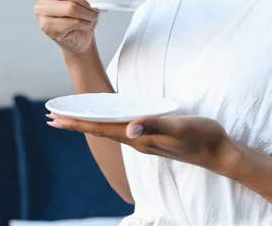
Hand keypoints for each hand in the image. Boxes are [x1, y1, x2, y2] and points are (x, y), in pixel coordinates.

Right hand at [34, 0, 99, 54]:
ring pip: (70, 7)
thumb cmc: (84, 11)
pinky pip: (71, 22)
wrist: (81, 36)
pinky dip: (85, 24)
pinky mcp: (46, 26)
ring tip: (94, 16)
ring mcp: (41, 9)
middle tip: (97, 6)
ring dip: (88, 13)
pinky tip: (87, 24)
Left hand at [47, 114, 238, 174]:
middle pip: (99, 131)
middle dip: (75, 124)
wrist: (219, 152)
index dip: (78, 123)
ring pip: (108, 131)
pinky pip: (121, 130)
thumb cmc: (201, 137)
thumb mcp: (180, 128)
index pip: (101, 129)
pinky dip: (105, 123)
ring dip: (88, 124)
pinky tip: (105, 121)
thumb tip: (129, 129)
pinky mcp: (151, 137)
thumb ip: (155, 127)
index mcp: (138, 139)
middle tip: (52, 118)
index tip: (56, 119)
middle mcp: (137, 142)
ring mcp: (144, 141)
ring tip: (71, 119)